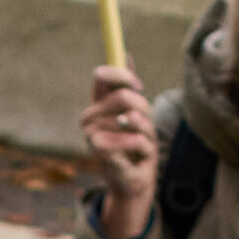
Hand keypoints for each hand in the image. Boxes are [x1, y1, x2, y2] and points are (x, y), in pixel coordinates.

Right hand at [77, 68, 159, 217]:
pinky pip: (135, 138)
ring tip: (142, 144)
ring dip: (148, 132)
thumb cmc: (135, 146)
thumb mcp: (137, 113)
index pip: (102, 75)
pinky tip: (139, 157)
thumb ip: (129, 87)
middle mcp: (89, 118)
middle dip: (144, 110)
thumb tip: (127, 56)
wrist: (133, 181)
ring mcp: (92, 134)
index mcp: (96, 105)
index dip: (124, 76)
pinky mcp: (100, 151)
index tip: (138, 87)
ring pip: (135, 118)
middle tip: (145, 127)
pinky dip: (146, 148)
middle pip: (125, 96)